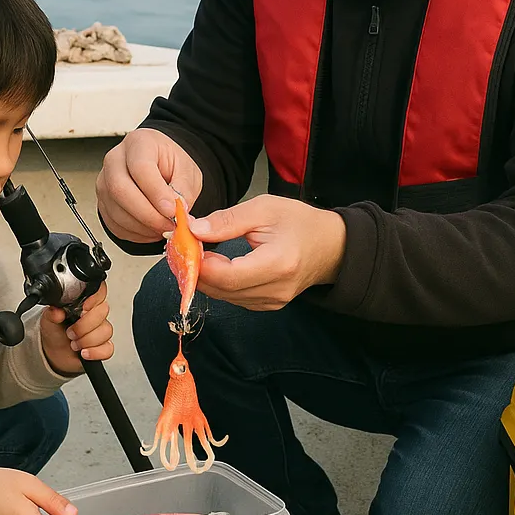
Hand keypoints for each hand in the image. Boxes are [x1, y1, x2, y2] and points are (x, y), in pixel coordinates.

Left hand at [41, 282, 113, 375]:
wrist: (54, 352)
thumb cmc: (55, 332)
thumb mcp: (48, 319)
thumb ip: (52, 313)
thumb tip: (56, 311)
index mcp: (84, 302)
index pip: (100, 291)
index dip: (95, 299)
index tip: (83, 308)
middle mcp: (95, 314)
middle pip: (103, 312)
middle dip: (84, 325)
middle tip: (71, 331)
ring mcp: (100, 330)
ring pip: (106, 331)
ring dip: (87, 340)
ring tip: (74, 343)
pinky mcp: (103, 347)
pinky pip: (108, 349)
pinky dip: (95, 352)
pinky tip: (84, 352)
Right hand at [95, 128, 202, 243]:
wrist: (159, 166)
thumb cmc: (170, 163)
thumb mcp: (187, 171)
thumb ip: (184, 191)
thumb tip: (179, 213)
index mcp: (139, 143)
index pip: (140, 167)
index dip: (156, 192)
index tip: (172, 210)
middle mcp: (115, 160)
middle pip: (120, 189)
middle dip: (147, 214)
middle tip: (169, 225)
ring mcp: (104, 181)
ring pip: (116, 211)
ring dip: (143, 227)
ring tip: (164, 227)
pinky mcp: (102, 202)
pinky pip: (114, 224)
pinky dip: (136, 234)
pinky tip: (151, 229)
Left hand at [189, 195, 345, 310]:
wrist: (331, 245)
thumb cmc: (299, 222)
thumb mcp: (264, 208)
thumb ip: (227, 220)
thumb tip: (194, 229)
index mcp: (277, 263)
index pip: (227, 276)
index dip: (200, 264)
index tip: (186, 244)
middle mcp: (275, 290)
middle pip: (222, 290)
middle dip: (197, 270)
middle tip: (183, 248)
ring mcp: (273, 302)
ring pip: (225, 297)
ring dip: (206, 278)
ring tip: (196, 254)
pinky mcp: (269, 305)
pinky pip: (235, 299)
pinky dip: (219, 284)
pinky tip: (213, 265)